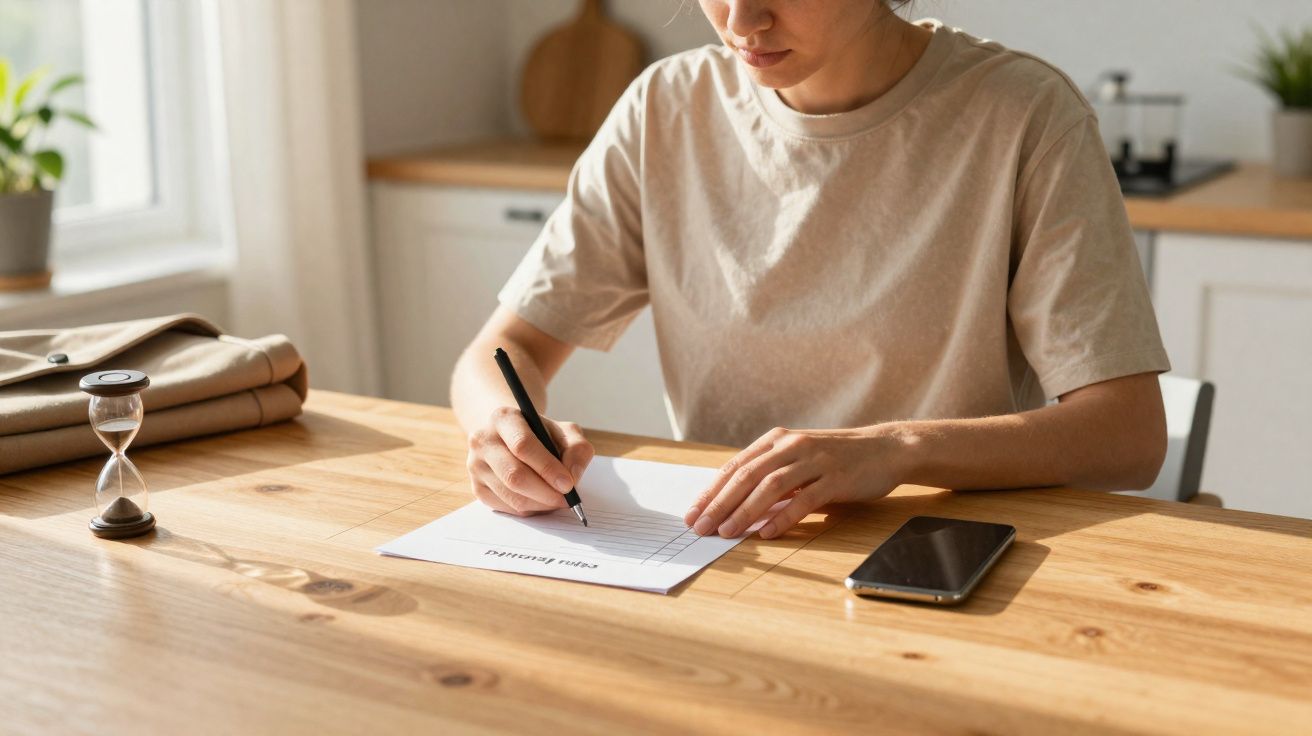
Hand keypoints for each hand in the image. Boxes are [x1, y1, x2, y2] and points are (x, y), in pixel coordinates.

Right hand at [465, 406, 594, 515]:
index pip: (522, 445)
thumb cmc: (540, 434)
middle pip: (514, 475)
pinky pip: (506, 507)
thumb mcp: (564, 431)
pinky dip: (529, 509)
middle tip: (567, 500)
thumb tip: (573, 476)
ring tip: (556, 500)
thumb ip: (577, 449)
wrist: (509, 437)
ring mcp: (476, 465)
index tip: (568, 484)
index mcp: (503, 418)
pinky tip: (540, 500)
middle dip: (545, 493)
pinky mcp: (476, 487)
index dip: (547, 468)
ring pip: (511, 496)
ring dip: (540, 504)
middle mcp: (483, 440)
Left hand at [683, 425, 904, 538]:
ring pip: (771, 486)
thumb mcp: (798, 460)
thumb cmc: (836, 459)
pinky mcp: (836, 478)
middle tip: (700, 527)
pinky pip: (805, 499)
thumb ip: (770, 477)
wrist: (885, 449)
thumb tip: (736, 506)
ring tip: (727, 532)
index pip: (735, 467)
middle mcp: (792, 446)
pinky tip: (768, 533)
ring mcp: (814, 461)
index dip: (711, 491)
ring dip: (745, 511)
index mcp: (777, 440)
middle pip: (747, 476)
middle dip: (719, 504)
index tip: (692, 513)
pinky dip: (784, 517)